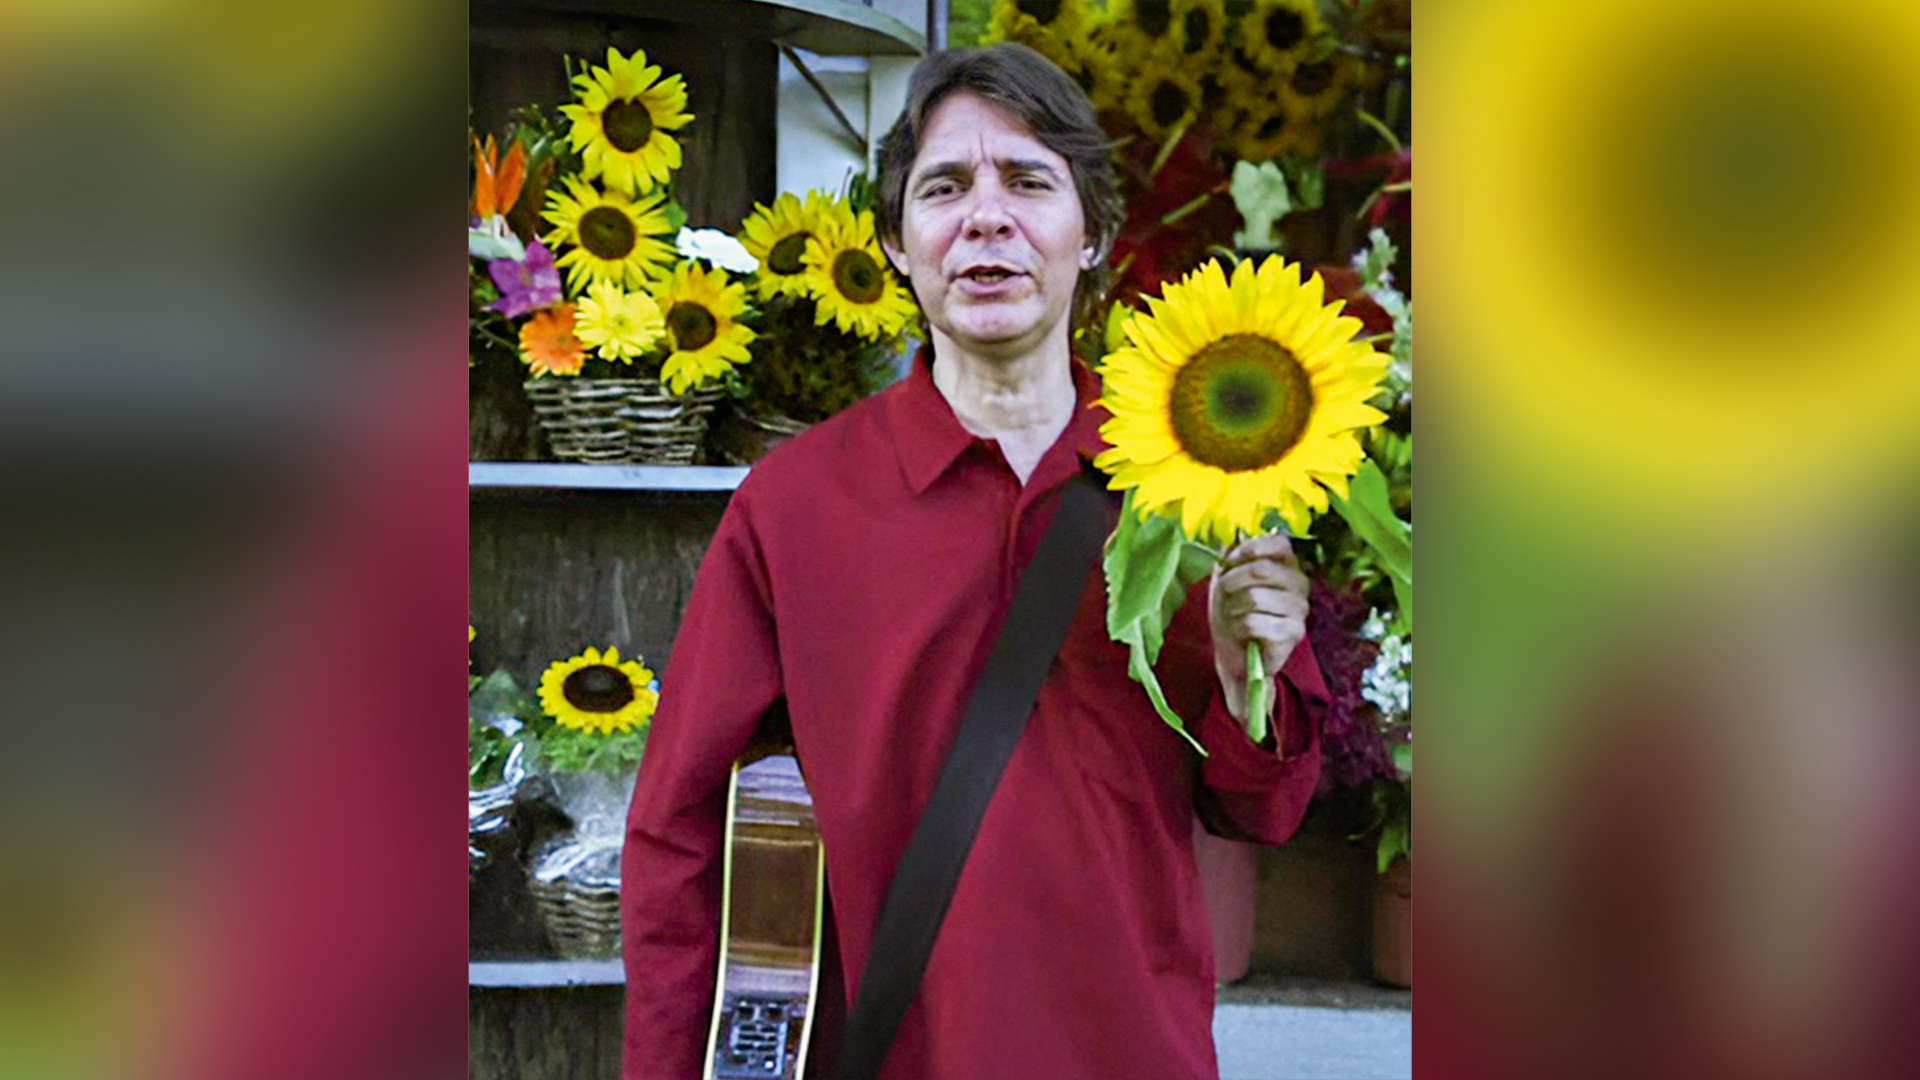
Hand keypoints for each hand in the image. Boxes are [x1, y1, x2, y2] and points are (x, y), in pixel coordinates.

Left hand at [1209, 532, 1310, 726]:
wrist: (1235, 655)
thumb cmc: (1233, 614)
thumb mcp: (1225, 579)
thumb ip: (1229, 556)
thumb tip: (1228, 535)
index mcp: (1287, 565)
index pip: (1279, 543)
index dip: (1250, 548)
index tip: (1229, 560)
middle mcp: (1299, 584)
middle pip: (1262, 569)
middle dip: (1232, 580)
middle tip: (1224, 592)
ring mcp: (1300, 608)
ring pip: (1255, 596)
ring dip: (1233, 607)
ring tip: (1233, 616)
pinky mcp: (1294, 632)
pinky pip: (1256, 621)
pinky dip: (1239, 627)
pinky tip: (1242, 633)